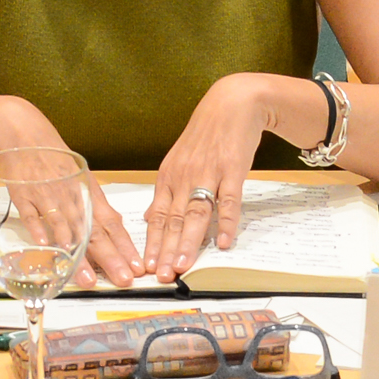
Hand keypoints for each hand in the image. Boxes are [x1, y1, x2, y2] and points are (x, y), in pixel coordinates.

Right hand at [0, 99, 138, 287]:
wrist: (23, 132)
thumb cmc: (53, 156)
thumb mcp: (80, 177)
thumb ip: (93, 204)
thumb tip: (112, 225)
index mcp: (88, 191)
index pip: (112, 223)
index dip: (125, 246)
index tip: (136, 266)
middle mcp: (72, 195)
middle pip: (94, 230)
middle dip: (110, 257)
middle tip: (122, 278)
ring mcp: (48, 195)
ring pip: (65, 228)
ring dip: (76, 255)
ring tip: (87, 277)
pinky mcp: (24, 194)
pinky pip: (32, 214)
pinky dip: (38, 229)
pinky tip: (46, 245)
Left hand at [142, 75, 279, 282]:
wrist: (233, 103)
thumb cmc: (206, 134)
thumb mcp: (178, 161)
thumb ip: (166, 193)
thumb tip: (151, 219)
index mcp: (168, 176)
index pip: (157, 217)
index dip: (152, 243)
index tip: (146, 267)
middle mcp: (183, 176)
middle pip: (173, 219)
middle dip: (165, 250)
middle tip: (160, 276)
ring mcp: (207, 172)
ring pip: (196, 213)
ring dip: (188, 242)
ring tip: (182, 266)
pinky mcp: (232, 168)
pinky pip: (228, 200)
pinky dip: (226, 222)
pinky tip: (223, 242)